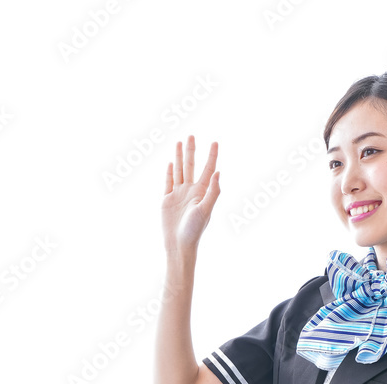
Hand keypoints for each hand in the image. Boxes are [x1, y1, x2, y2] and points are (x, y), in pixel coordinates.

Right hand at [161, 135, 219, 255]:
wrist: (179, 244)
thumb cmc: (194, 230)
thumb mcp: (206, 210)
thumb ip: (213, 191)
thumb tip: (219, 172)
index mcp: (202, 192)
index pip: (208, 169)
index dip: (212, 156)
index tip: (215, 142)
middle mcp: (191, 191)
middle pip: (191, 166)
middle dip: (192, 151)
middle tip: (192, 135)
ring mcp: (179, 194)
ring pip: (179, 171)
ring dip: (179, 157)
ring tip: (179, 142)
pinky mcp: (167, 200)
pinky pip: (168, 182)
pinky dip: (169, 172)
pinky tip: (170, 162)